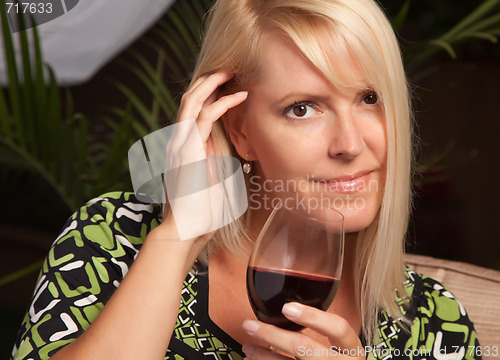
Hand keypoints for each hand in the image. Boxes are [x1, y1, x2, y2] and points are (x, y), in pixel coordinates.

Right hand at [160, 72, 247, 241]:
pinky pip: (203, 116)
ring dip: (212, 82)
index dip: (208, 94)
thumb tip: (236, 150)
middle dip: (208, 81)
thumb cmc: (201, 213)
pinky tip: (240, 96)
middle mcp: (179, 142)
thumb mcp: (215, 181)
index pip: (192, 111)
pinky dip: (222, 102)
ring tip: (231, 71)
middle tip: (228, 69)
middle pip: (189, 99)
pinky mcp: (188, 150)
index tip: (229, 84)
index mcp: (185, 148)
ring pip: (192, 100)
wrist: (185, 231)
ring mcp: (180, 144)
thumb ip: (220, 162)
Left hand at [241, 302, 364, 358]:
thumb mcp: (341, 348)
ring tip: (248, 347)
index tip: (287, 308)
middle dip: (272, 335)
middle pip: (304, 347)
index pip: (339, 328)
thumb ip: (324, 332)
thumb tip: (288, 308)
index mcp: (352, 349)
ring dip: (263, 355)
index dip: (313, 317)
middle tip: (250, 325)